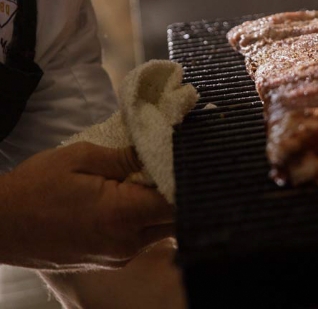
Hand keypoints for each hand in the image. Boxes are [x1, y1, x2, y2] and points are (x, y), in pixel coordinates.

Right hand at [0, 142, 174, 270]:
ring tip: (146, 182)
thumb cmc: (35, 188)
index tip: (186, 158)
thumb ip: (127, 157)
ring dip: (161, 208)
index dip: (187, 178)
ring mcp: (120, 257)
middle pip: (177, 218)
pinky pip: (144, 239)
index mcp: (122, 215)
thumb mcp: (80, 158)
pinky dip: (145, 220)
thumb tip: (161, 149)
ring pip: (163, 230)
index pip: (178, 201)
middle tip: (168, 167)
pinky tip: (131, 200)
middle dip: (179, 192)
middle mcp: (127, 243)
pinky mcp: (112, 261)